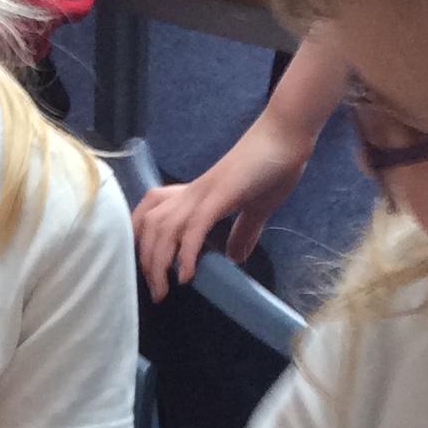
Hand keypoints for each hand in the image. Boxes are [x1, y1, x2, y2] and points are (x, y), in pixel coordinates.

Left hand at [132, 111, 315, 300]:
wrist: (287, 135)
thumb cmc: (273, 165)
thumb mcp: (256, 207)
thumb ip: (244, 232)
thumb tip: (237, 257)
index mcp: (197, 193)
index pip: (150, 212)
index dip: (141, 239)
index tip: (148, 269)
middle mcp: (192, 192)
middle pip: (149, 225)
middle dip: (145, 261)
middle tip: (156, 292)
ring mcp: (204, 193)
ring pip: (164, 228)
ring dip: (158, 263)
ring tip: (164, 290)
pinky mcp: (220, 195)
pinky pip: (193, 228)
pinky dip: (185, 254)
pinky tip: (186, 276)